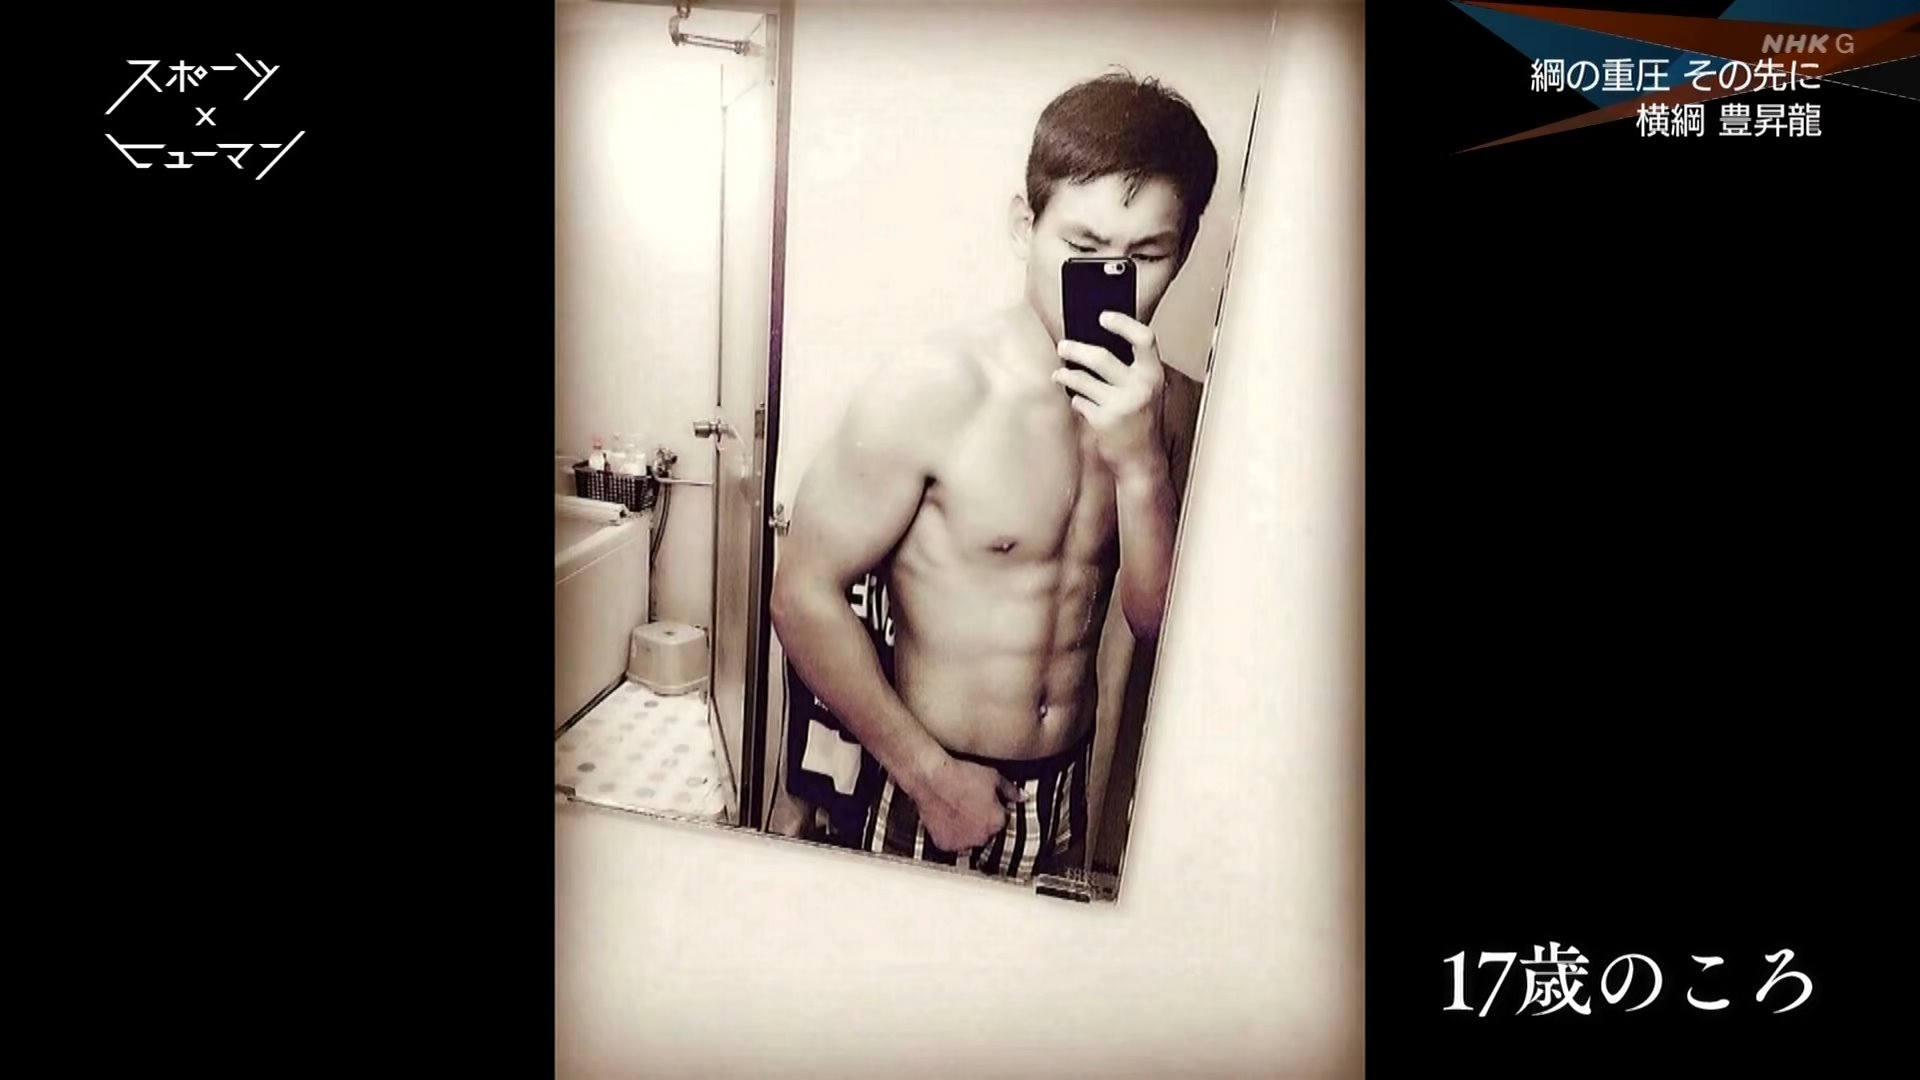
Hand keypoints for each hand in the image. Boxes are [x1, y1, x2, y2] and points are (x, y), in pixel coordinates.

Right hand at [914, 755, 1024, 851]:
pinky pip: (951, 843)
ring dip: (967, 830)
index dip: (993, 810)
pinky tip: (947, 819)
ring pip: (969, 840)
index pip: (1001, 821)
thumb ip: (1010, 790)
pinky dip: (950, 834)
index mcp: (997, 822)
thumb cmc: (960, 776)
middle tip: (969, 805)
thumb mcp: (993, 777)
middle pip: (986, 833)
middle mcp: (982, 837)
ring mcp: (962, 843)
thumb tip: (1023, 796)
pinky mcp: (944, 844)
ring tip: (957, 811)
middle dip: (981, 822)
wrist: (932, 777)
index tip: (985, 802)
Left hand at [1053, 311, 1166, 478]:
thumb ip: (1130, 369)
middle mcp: (1140, 388)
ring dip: (1066, 375)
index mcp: (1154, 375)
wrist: (1142, 460)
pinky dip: (1076, 400)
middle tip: (1063, 346)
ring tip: (1059, 374)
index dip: (1123, 323)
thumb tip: (1097, 341)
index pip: (1144, 338)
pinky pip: (1079, 402)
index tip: (1103, 316)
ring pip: (1082, 379)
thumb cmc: (1141, 421)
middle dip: (1075, 349)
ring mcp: (1121, 405)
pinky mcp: (1104, 421)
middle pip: (1101, 357)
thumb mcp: (1145, 391)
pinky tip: (1077, 401)